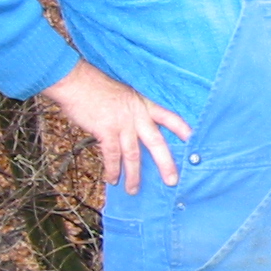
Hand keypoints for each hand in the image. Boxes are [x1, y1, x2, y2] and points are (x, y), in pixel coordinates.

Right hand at [41, 60, 191, 193]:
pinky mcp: (106, 130)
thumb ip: (131, 111)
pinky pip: (112, 156)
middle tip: (172, 181)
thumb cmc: (96, 86)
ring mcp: (122, 123)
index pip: (169, 117)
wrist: (76, 81)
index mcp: (143, 104)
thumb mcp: (123, 94)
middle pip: (157, 143)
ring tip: (133, 190)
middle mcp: (137, 115)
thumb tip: (132, 129)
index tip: (194, 140)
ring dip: (133, 175)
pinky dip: (112, 169)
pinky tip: (112, 179)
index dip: (182, 129)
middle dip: (166, 164)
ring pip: (133, 155)